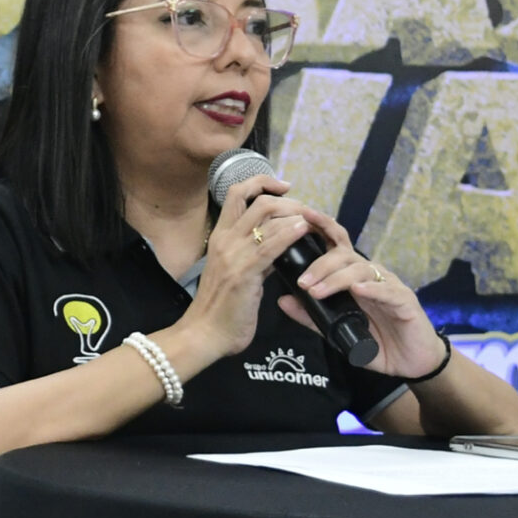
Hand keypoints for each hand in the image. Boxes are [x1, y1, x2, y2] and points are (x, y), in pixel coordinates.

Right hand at [180, 172, 316, 360]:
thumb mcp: (236, 273)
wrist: (205, 334)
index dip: (262, 182)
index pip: (237, 193)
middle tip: (306, 210)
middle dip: (287, 200)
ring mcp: (233, 254)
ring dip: (295, 213)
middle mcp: (225, 239)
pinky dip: (291, 233)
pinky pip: (271, 245)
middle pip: (257, 200)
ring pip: (266, 215)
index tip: (284, 187)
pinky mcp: (244, 272)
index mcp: (220, 237)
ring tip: (313, 220)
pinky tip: (305, 230)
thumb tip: (279, 246)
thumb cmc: (221, 308)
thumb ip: (255, 256)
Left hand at [277, 204, 444, 378]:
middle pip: (344, 256)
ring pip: (361, 271)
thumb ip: (311, 316)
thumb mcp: (337, 330)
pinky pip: (387, 291)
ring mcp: (389, 286)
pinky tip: (357, 290)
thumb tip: (281, 300)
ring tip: (317, 291)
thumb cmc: (375, 342)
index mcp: (353, 276)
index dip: (322, 228)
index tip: (301, 217)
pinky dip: (371, 289)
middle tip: (301, 282)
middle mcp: (371, 275)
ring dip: (336, 279)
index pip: (336, 246)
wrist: (410, 362)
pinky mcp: (405, 302)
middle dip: (320, 265)